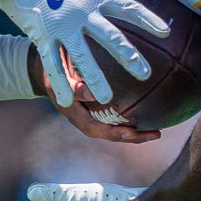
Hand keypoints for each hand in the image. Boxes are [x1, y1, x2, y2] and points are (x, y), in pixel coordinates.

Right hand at [0, 0, 168, 106]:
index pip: (128, 8)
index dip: (148, 20)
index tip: (165, 32)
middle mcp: (83, 13)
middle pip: (111, 38)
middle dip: (129, 57)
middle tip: (144, 74)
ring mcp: (62, 26)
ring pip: (83, 57)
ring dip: (95, 78)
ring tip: (107, 98)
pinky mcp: (43, 35)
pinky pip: (53, 63)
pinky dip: (61, 81)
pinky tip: (68, 100)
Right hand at [28, 48, 159, 143]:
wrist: (45, 64)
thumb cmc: (52, 67)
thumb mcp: (56, 75)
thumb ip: (72, 86)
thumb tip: (91, 92)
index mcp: (74, 113)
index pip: (96, 129)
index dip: (114, 132)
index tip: (133, 131)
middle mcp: (83, 117)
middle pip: (109, 133)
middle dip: (132, 136)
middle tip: (155, 134)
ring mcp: (89, 114)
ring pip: (113, 127)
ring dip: (134, 130)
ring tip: (155, 129)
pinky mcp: (95, 107)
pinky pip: (113, 116)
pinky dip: (128, 117)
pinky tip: (145, 111)